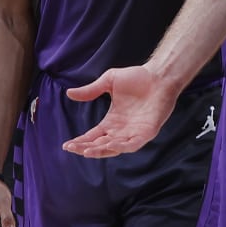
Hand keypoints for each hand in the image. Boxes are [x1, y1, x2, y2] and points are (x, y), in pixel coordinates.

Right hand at [61, 65, 181, 157]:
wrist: (159, 75)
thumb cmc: (137, 77)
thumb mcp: (108, 82)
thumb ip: (90, 90)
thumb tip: (69, 93)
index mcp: (112, 121)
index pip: (93, 136)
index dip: (81, 142)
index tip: (66, 145)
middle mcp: (122, 130)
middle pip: (101, 145)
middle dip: (86, 148)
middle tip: (72, 148)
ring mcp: (134, 133)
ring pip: (115, 148)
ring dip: (101, 151)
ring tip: (86, 151)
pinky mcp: (147, 132)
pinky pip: (133, 144)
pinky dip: (122, 147)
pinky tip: (110, 145)